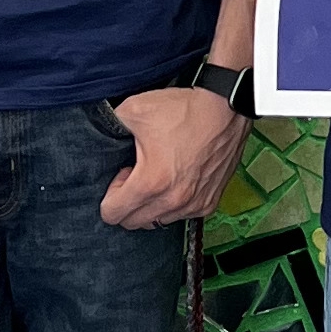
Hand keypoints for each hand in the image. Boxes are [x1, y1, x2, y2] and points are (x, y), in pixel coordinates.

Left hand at [100, 85, 247, 228]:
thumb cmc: (185, 110)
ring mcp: (193, 204)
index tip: (123, 175)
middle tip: (137, 176)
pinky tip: (177, 180)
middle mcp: (173, 200)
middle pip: (132, 224)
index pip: (112, 214)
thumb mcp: (134, 109)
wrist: (226, 108)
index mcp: (151, 183)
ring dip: (150, 206)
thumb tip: (104, 135)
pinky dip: (173, 204)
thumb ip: (110, 126)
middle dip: (127, 203)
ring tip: (158, 177)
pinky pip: (181, 216)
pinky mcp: (209, 202)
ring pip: (157, 222)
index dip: (110, 194)